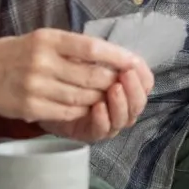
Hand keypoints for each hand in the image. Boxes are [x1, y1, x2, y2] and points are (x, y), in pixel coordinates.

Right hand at [0, 29, 144, 124]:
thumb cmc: (21, 53)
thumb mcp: (45, 39)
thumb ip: (74, 47)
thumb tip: (113, 57)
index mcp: (49, 39)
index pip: (92, 48)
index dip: (117, 57)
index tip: (133, 62)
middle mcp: (42, 61)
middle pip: (90, 76)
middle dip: (111, 82)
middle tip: (121, 85)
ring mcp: (35, 86)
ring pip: (81, 97)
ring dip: (98, 99)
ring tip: (104, 96)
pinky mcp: (30, 107)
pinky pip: (66, 112)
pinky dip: (81, 111)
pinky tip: (84, 107)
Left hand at [39, 62, 154, 141]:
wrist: (42, 92)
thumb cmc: (68, 71)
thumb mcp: (87, 58)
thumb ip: (106, 57)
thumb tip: (124, 54)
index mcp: (126, 85)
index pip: (146, 83)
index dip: (143, 75)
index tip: (132, 65)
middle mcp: (122, 105)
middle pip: (139, 102)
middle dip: (134, 89)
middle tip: (125, 76)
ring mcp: (109, 121)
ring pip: (125, 118)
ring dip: (121, 103)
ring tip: (114, 89)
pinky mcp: (92, 133)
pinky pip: (103, 130)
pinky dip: (104, 119)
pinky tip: (98, 107)